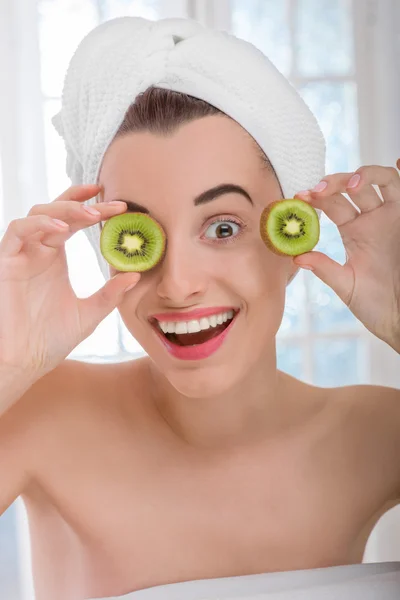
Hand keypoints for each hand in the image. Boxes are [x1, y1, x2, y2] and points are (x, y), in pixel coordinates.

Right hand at [0, 185, 139, 377]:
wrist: (23, 362)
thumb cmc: (50, 340)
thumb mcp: (89, 314)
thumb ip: (110, 294)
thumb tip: (136, 274)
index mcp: (54, 257)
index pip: (73, 221)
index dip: (93, 207)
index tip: (120, 206)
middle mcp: (37, 251)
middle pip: (57, 210)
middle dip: (83, 203)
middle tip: (111, 204)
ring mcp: (20, 254)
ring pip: (37, 213)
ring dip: (64, 209)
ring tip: (91, 215)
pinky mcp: (5, 262)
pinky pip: (17, 230)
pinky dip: (39, 224)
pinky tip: (63, 230)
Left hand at [293, 164, 399, 352]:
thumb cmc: (376, 304)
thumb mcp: (346, 286)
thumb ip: (325, 269)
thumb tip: (295, 256)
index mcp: (354, 230)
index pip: (332, 203)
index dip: (315, 198)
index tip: (298, 198)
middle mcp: (373, 218)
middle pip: (353, 187)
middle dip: (333, 184)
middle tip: (317, 191)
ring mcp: (393, 216)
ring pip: (382, 180)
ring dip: (366, 174)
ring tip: (351, 184)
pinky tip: (399, 162)